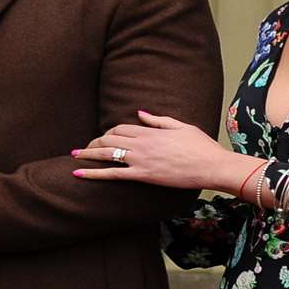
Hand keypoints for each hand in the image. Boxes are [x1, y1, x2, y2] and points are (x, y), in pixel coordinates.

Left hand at [71, 111, 250, 191]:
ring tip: (75, 155)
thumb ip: (158, 120)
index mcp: (151, 131)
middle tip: (85, 148)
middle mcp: (142, 143)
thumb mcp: (181, 126)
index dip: (109, 132)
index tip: (105, 137)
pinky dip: (93, 173)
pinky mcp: (142, 175)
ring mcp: (140, 160)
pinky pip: (112, 174)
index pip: (121, 127)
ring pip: (106, 153)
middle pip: (109, 138)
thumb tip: (140, 113)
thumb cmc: (202, 146)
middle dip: (94, 142)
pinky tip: (78, 173)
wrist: (213, 166)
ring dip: (87, 153)